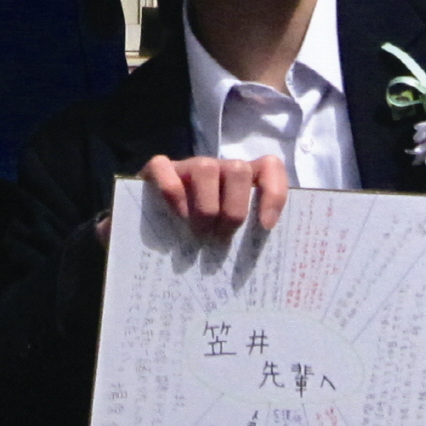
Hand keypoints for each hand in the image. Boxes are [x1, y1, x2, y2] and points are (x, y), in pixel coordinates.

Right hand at [138, 154, 288, 240]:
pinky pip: (164, 167)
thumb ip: (246, 239)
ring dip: (205, 207)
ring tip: (199, 235)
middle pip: (238, 170)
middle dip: (233, 211)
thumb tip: (265, 259)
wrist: (150, 224)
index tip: (265, 226)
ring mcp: (187, 165)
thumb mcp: (226, 234)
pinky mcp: (158, 168)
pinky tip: (178, 217)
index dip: (274, 192)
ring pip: (206, 168)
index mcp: (240, 180)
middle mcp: (217, 167)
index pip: (269, 166)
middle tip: (220, 239)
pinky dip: (173, 193)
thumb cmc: (199, 234)